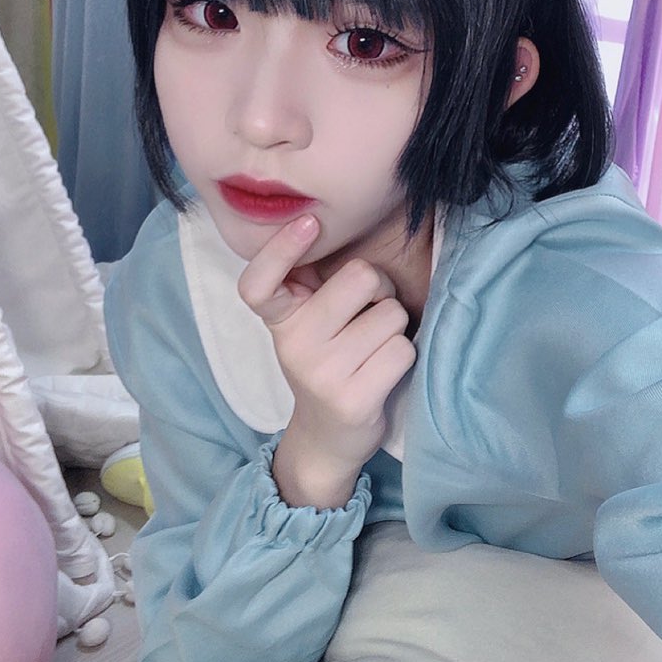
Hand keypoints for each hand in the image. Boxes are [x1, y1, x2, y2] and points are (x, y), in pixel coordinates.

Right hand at [238, 215, 416, 507]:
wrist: (327, 439)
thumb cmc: (328, 362)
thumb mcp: (309, 324)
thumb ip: (312, 284)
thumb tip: (328, 225)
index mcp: (280, 321)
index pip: (258, 284)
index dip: (279, 250)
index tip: (308, 222)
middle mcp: (293, 345)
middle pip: (361, 277)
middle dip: (380, 289)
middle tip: (369, 313)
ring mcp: (322, 375)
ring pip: (391, 314)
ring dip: (394, 327)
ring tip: (373, 348)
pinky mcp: (353, 400)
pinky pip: (403, 349)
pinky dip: (403, 356)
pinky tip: (382, 371)